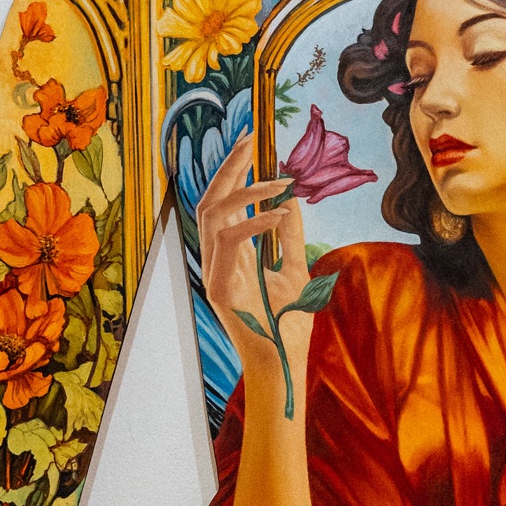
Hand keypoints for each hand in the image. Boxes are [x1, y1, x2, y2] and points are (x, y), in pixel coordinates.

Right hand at [196, 131, 311, 376]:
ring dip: (245, 192)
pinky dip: (254, 223)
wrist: (283, 365)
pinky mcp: (218, 288)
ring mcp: (214, 274)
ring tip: (277, 180)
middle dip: (228, 167)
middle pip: (209, 200)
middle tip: (250, 139)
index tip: (252, 144)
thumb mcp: (296, 271)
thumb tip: (291, 200)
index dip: (234, 172)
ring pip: (212, 215)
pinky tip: (279, 213)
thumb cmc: (288, 326)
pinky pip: (229, 242)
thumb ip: (290, 237)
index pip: (223, 204)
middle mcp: (216, 261)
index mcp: (230, 256)